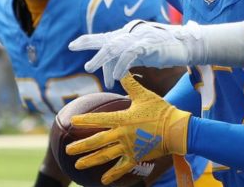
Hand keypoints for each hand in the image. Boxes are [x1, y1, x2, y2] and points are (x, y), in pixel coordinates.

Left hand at [65, 75, 190, 184]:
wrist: (175, 129)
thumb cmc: (160, 110)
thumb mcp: (145, 94)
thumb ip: (130, 83)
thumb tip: (121, 69)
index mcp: (123, 119)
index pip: (99, 120)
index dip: (84, 121)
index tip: (72, 122)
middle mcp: (122, 135)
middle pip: (97, 141)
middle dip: (81, 146)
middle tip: (68, 150)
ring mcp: (128, 148)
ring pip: (105, 156)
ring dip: (90, 160)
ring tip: (77, 165)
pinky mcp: (136, 157)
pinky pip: (122, 167)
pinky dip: (112, 174)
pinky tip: (103, 180)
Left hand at [69, 20, 200, 88]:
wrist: (189, 45)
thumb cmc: (167, 50)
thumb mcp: (144, 54)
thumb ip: (129, 57)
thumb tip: (114, 68)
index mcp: (130, 35)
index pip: (105, 36)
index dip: (88, 40)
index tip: (72, 45)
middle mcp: (133, 33)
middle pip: (106, 40)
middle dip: (90, 45)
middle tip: (80, 57)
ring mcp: (140, 38)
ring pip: (115, 47)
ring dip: (103, 60)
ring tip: (92, 69)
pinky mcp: (149, 44)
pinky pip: (130, 55)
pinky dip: (121, 65)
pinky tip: (116, 76)